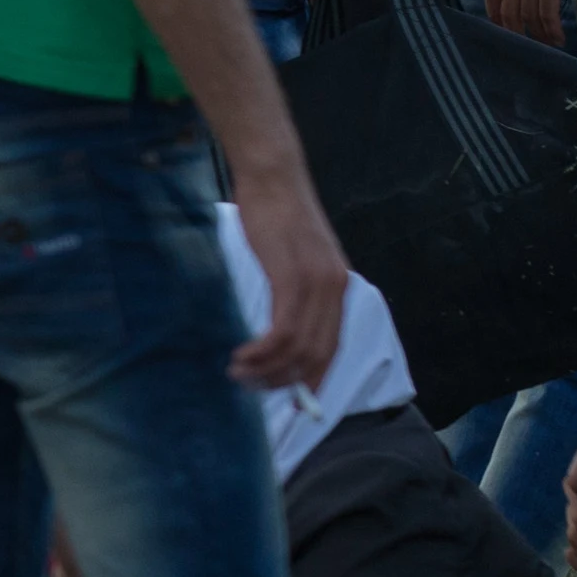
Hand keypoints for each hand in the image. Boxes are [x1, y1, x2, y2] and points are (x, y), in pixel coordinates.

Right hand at [222, 166, 349, 389]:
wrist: (272, 175)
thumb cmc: (275, 210)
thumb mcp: (295, 254)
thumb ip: (297, 284)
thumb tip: (283, 318)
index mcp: (338, 286)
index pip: (333, 346)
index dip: (314, 378)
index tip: (293, 400)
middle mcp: (334, 289)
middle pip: (316, 354)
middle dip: (284, 380)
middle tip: (251, 386)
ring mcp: (316, 284)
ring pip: (298, 348)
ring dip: (267, 369)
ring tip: (238, 372)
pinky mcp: (292, 278)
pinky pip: (282, 331)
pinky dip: (262, 351)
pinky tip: (242, 354)